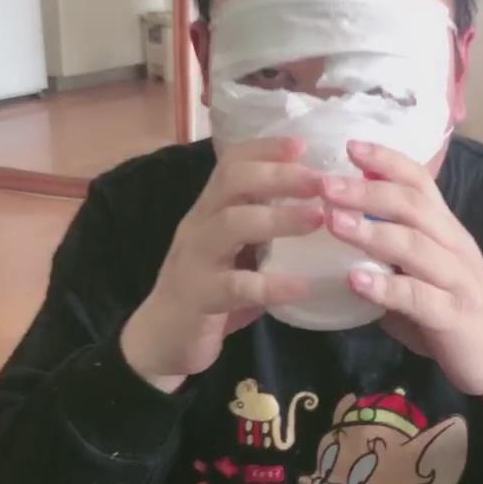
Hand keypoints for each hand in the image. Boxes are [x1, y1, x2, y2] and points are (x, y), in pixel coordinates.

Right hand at [121, 138, 321, 391]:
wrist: (161, 338)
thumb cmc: (209, 288)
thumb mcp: (234, 249)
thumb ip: (263, 226)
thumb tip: (320, 206)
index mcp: (210, 209)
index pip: (232, 162)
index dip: (266, 148)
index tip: (304, 145)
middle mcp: (200, 225)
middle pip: (233, 182)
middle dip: (280, 175)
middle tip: (321, 181)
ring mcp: (196, 259)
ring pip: (232, 224)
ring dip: (279, 218)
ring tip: (318, 219)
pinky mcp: (199, 296)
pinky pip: (236, 286)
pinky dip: (272, 284)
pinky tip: (302, 286)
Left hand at [322, 141, 482, 404]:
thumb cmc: (453, 310)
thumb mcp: (421, 272)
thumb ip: (387, 253)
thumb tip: (339, 230)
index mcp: (444, 229)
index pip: (420, 181)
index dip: (387, 161)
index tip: (350, 146)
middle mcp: (453, 245)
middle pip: (412, 206)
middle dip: (367, 191)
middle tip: (325, 184)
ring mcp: (457, 280)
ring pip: (414, 245)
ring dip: (371, 231)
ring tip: (334, 222)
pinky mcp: (455, 315)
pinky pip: (418, 297)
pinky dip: (386, 287)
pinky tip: (356, 280)